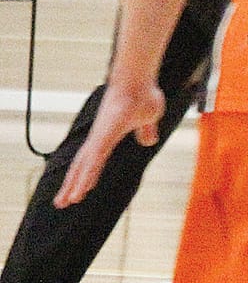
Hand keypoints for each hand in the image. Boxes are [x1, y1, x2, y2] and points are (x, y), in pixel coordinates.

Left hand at [56, 78, 164, 207]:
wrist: (138, 79)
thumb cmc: (143, 94)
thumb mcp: (149, 117)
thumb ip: (146, 130)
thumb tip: (148, 141)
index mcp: (107, 135)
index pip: (92, 160)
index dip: (85, 175)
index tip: (79, 190)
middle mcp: (98, 137)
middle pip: (81, 166)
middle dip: (72, 185)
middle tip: (61, 203)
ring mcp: (99, 136)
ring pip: (84, 166)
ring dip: (75, 185)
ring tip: (66, 202)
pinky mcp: (104, 135)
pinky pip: (94, 160)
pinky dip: (87, 175)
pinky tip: (82, 188)